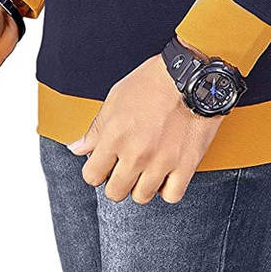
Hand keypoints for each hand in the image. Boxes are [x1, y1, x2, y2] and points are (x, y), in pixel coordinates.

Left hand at [66, 46, 224, 203]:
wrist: (192, 75)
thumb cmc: (155, 80)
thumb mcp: (117, 97)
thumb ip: (97, 128)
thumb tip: (78, 148)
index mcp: (115, 135)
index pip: (92, 176)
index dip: (96, 171)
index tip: (104, 166)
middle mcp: (136, 152)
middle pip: (115, 192)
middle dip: (116, 182)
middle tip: (124, 168)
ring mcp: (162, 161)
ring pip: (142, 196)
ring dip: (142, 185)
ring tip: (146, 168)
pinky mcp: (186, 164)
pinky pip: (171, 195)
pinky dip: (168, 188)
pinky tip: (166, 173)